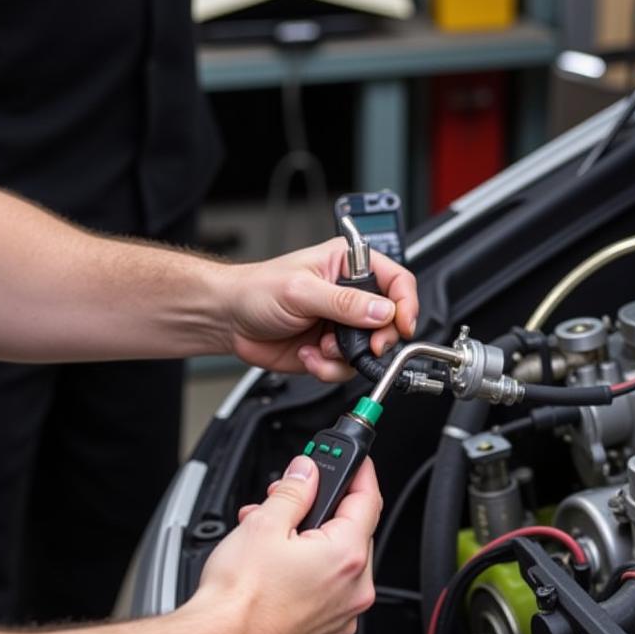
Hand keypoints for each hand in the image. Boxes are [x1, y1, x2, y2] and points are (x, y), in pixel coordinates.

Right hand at [193, 454, 380, 633]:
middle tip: (291, 492)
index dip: (359, 471)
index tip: (354, 458)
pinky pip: (325, 587)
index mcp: (347, 557)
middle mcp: (353, 589)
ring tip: (268, 528)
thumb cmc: (239, 598)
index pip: (368, 499)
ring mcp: (340, 615)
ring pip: (335, 558)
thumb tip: (306, 472)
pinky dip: (307, 568)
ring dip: (308, 537)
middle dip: (320, 505)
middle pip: (352, 529)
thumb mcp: (265, 523)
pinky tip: (275, 560)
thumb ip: (294, 490)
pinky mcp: (322, 631)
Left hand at [224, 238, 417, 381]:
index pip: (395, 279)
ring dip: (345, 356)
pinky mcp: (329, 348)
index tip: (403, 325)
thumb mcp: (301, 291)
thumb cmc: (256, 290)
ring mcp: (340, 323)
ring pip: (369, 349)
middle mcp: (349, 294)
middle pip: (390, 320)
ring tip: (321, 348)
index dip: (406, 302)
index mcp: (348, 265)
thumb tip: (383, 311)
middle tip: (366, 347)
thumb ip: (345, 303)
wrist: (228, 319)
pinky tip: (308, 355)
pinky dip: (328, 368)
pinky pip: (346, 367)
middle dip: (377, 339)